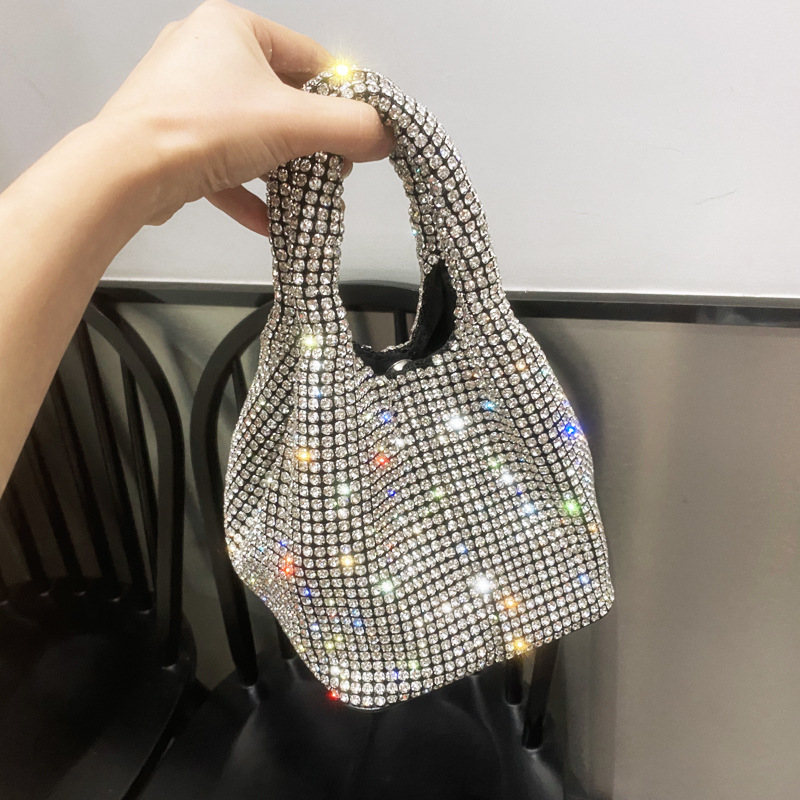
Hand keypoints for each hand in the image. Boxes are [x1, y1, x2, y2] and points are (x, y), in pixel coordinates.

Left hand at [97, 0, 393, 234]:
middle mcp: (204, 54)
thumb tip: (386, 136)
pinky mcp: (168, 138)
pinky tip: (270, 222)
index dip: (341, 96)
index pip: (308, 57)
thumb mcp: (295, 124)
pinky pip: (221, 162)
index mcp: (233, 29)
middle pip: (281, 98)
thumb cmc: (206, 128)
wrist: (127, 172)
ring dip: (282, 169)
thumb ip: (351, 128)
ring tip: (308, 196)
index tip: (359, 133)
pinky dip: (247, 190)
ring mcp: (181, 98)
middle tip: (334, 169)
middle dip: (311, 140)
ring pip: (251, 133)